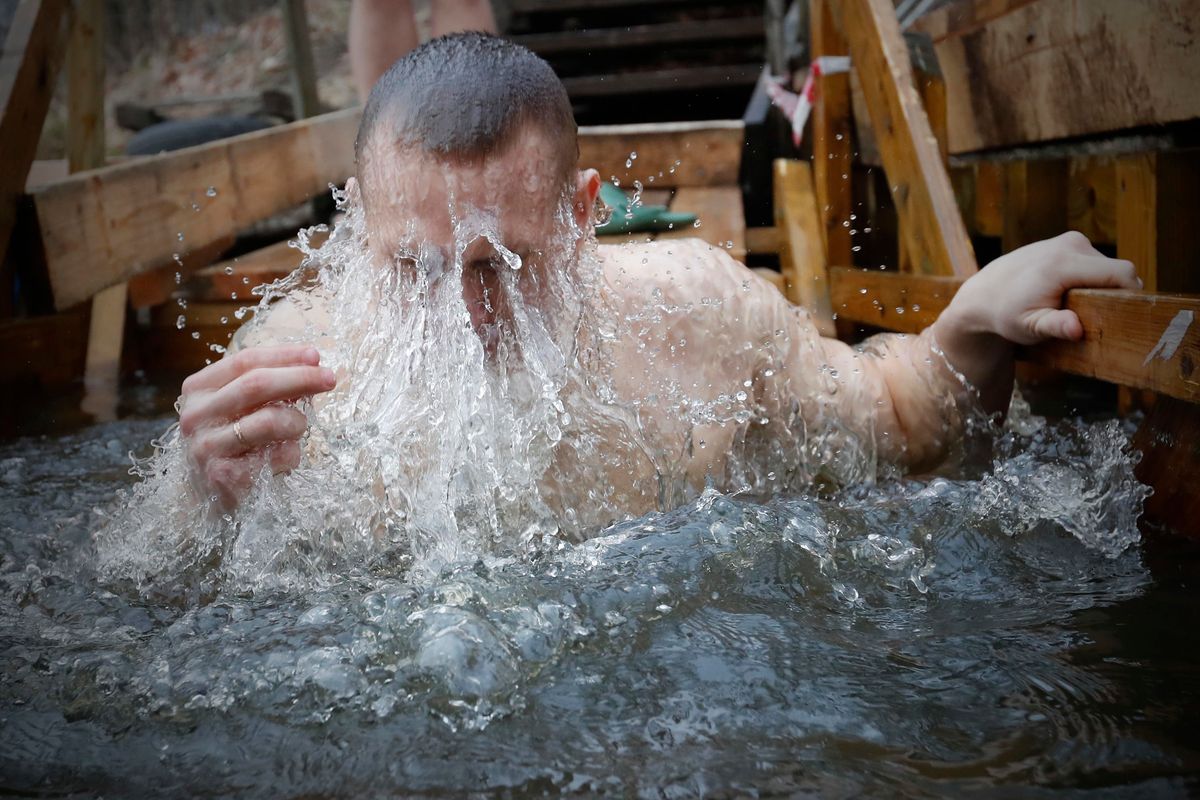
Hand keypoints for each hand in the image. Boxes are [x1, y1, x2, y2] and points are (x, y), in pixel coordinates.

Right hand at [177, 344, 336, 508]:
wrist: (209, 495)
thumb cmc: (233, 443)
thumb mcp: (243, 408)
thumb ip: (270, 387)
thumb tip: (312, 366)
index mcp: (199, 389)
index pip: (245, 361)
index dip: (284, 356)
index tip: (316, 356)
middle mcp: (196, 415)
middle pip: (256, 385)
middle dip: (299, 378)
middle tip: (329, 378)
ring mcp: (206, 446)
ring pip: (269, 420)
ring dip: (297, 422)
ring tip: (298, 429)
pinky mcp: (223, 475)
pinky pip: (276, 455)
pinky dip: (293, 453)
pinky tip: (285, 456)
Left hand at [931, 232, 1141, 411]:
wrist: (983, 294)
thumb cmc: (1005, 314)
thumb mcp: (1028, 326)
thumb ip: (1055, 326)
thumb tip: (1076, 329)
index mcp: (1062, 265)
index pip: (1120, 274)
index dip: (1130, 294)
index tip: (1125, 315)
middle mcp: (1070, 245)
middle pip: (1117, 270)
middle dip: (1112, 293)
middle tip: (1093, 317)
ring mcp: (1071, 240)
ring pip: (1107, 266)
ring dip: (1100, 286)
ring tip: (1075, 304)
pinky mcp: (1069, 241)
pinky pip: (1095, 261)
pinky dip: (1091, 277)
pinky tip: (1071, 293)